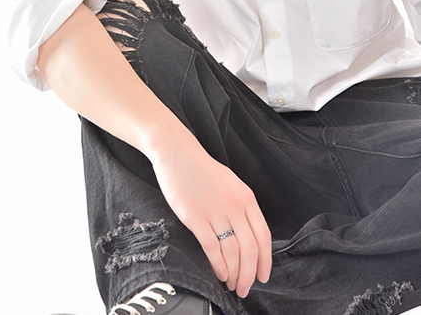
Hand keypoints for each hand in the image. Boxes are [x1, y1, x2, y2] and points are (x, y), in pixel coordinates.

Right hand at [151, 134, 270, 298]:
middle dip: (250, 274)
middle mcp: (235, 205)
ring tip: (232, 284)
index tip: (263, 275)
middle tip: (246, 288)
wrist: (177, 154)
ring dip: (234, 274)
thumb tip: (249, 238)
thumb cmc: (202, 170)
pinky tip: (219, 273)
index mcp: (246, 197)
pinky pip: (212, 249)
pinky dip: (218, 266)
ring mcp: (215, 211)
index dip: (265, 260)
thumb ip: (241, 207)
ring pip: (233, 253)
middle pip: (250, 249)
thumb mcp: (231, 184)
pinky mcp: (196, 217)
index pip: (263, 236)